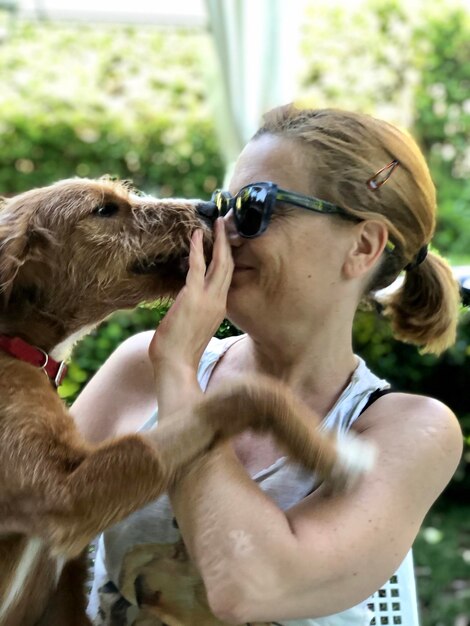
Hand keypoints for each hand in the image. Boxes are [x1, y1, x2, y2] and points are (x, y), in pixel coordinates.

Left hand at [149, 218, 233, 415]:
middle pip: (229, 266)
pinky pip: (198, 266)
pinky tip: (196, 235)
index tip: (225, 243)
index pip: (227, 278)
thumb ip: (195, 312)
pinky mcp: (193, 297)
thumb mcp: (192, 328)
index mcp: (220, 309)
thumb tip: (187, 305)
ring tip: (218, 223)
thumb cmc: (179, 352)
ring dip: (219, 241)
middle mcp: (219, 302)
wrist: (175, 366)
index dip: (227, 258)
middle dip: (228, 243)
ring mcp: (209, 299)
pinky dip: (198, 249)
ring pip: (220, 263)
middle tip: (227, 224)